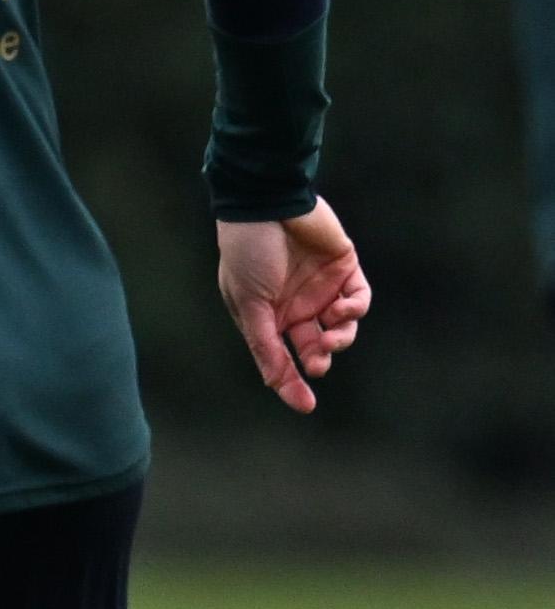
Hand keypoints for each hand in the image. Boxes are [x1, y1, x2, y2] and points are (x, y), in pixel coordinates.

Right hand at [215, 197, 370, 413]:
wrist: (268, 204)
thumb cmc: (248, 253)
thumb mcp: (249, 304)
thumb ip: (265, 344)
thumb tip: (276, 383)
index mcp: (267, 315)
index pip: (281, 356)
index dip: (291, 382)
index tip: (305, 404)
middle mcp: (295, 305)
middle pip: (314, 346)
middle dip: (318, 358)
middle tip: (317, 363)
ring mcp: (321, 287)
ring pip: (341, 327)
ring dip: (340, 337)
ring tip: (332, 334)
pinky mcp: (344, 269)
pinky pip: (359, 299)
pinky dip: (355, 310)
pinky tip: (343, 309)